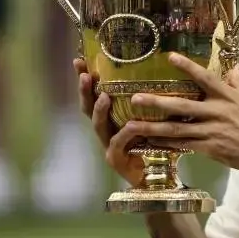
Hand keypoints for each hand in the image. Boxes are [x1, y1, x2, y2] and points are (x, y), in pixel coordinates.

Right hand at [73, 58, 144, 186]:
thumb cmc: (154, 144)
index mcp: (111, 118)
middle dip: (85, 90)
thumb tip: (157, 71)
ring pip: (98, 125)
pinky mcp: (115, 159)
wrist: (154, 177)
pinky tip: (129, 125)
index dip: (86, 80)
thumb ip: (148, 101)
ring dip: (99, 110)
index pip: (94, 94)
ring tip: (103, 96)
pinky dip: (124, 133)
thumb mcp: (151, 118)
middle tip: (85, 74)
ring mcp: (107, 145)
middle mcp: (105, 130)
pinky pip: (117, 143)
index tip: (80, 60)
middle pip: (88, 107)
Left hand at [109, 53, 238, 180]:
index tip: (169, 56)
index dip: (187, 66)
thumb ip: (238, 83)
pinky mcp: (210, 148)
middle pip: (182, 105)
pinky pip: (183, 145)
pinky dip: (166, 144)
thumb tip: (232, 66)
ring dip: (153, 127)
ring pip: (177, 129)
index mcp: (228, 96)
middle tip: (135, 97)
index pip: (204, 78)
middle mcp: (217, 112)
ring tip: (132, 125)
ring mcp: (212, 131)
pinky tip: (151, 142)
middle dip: (157, 102)